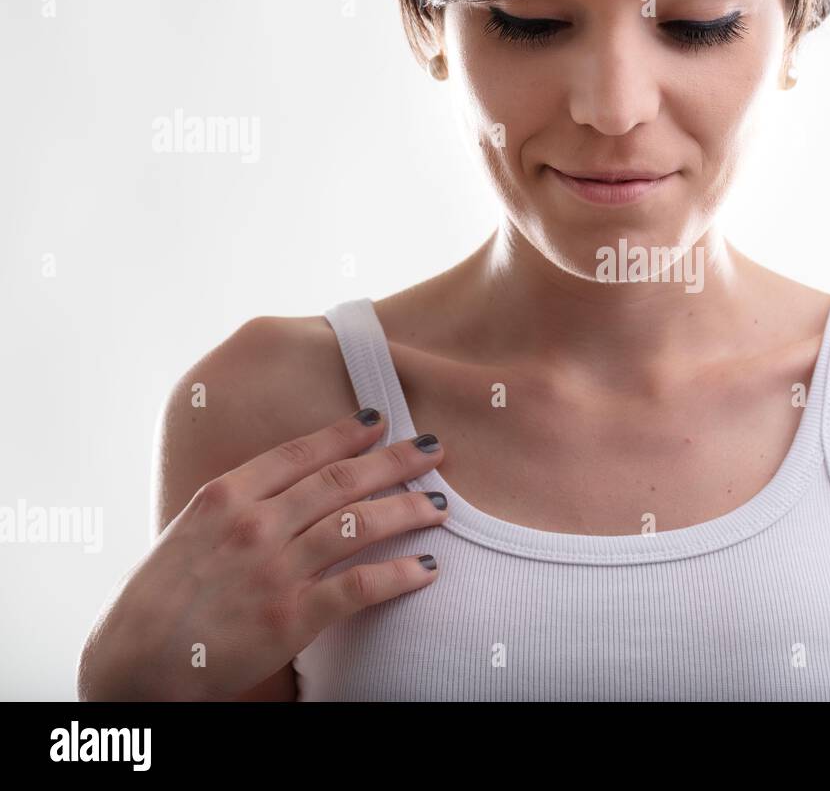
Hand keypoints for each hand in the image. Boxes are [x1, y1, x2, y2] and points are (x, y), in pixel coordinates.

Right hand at [77, 408, 447, 700]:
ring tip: (440, 506)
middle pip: (341, 480)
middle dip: (395, 460)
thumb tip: (280, 490)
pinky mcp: (292, 616)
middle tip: (432, 448)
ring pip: (360, 524)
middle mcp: (255, 524)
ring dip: (408, 510)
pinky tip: (426, 568)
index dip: (346, 434)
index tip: (378, 420)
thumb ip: (235, 507)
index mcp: (225, 496)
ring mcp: (276, 569)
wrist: (132, 665)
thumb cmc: (155, 600)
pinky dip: (400, 574)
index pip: (300, 452)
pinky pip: (361, 585)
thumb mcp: (187, 532)